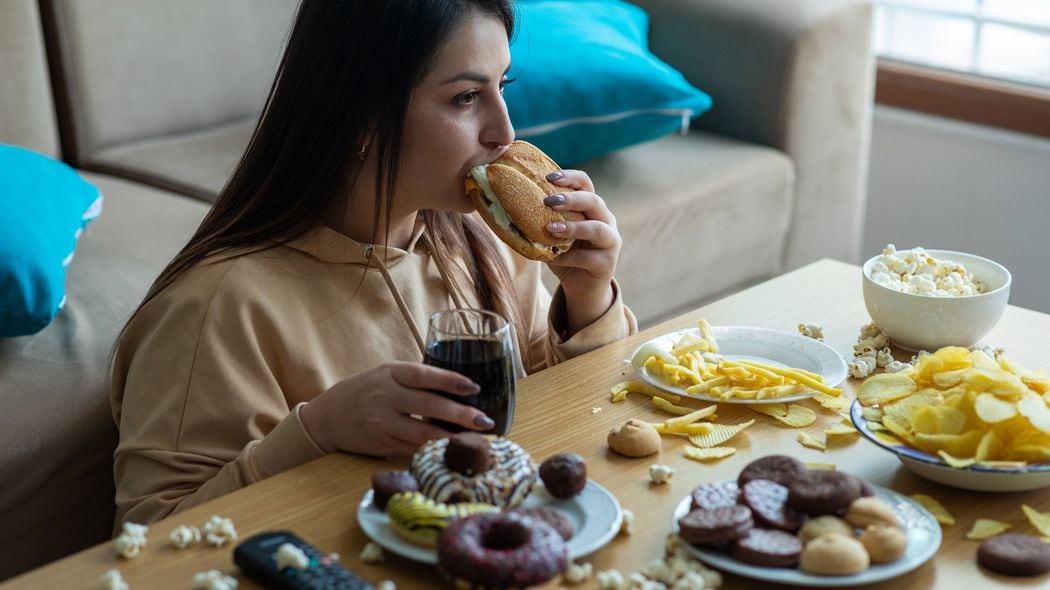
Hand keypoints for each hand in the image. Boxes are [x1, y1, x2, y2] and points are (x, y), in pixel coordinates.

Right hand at [299, 362, 493, 456]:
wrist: (326, 417)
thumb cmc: (365, 392)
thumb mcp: (385, 375)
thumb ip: (414, 379)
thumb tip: (459, 386)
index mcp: (390, 373)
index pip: (424, 375)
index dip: (450, 381)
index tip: (474, 388)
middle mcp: (386, 396)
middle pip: (429, 405)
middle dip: (460, 414)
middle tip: (484, 421)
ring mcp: (382, 422)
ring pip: (423, 433)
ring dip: (451, 438)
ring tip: (475, 440)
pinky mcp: (381, 444)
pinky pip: (412, 449)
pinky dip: (433, 451)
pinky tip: (450, 451)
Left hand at [543, 169, 621, 332]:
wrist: (582, 288)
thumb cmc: (566, 255)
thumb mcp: (553, 235)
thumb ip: (541, 220)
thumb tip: (506, 207)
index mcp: (592, 208)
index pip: (586, 184)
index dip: (570, 177)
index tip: (548, 177)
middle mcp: (606, 221)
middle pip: (594, 201)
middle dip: (571, 199)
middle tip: (548, 201)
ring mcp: (611, 242)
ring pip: (598, 229)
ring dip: (573, 227)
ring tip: (551, 229)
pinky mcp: (607, 264)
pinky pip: (588, 258)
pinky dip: (569, 257)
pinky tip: (554, 258)